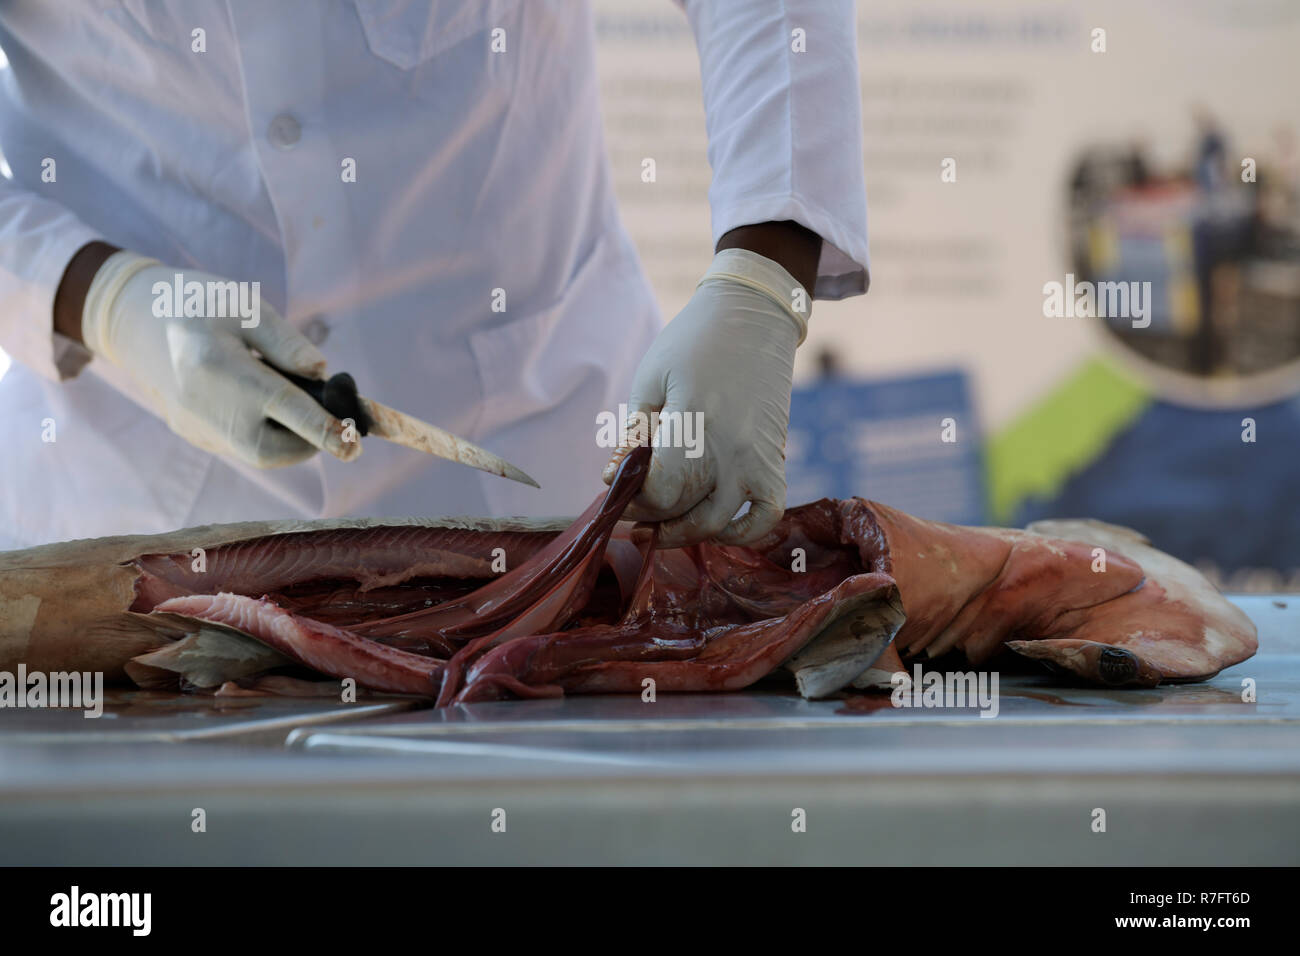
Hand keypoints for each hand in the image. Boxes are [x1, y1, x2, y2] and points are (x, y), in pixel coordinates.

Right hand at [79, 250, 357, 466]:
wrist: (133, 321)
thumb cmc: (197, 304)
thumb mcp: (244, 306)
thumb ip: (287, 343)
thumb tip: (323, 375)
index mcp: (224, 370)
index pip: (286, 408)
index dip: (326, 428)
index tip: (356, 444)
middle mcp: (209, 410)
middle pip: (275, 448)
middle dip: (312, 437)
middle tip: (327, 408)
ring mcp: (199, 429)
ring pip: (261, 454)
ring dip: (292, 438)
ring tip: (293, 399)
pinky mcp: (195, 436)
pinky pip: (243, 447)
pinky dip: (268, 434)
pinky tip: (264, 403)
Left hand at [603, 248, 808, 547]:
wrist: (754, 314)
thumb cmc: (693, 341)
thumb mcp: (651, 378)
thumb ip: (634, 433)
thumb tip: (615, 480)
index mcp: (694, 422)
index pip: (659, 489)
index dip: (630, 498)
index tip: (613, 489)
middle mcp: (730, 448)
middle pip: (682, 510)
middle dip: (648, 516)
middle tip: (628, 510)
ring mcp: (757, 458)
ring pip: (718, 523)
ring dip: (684, 532)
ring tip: (659, 527)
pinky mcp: (775, 459)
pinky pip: (766, 514)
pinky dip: (742, 531)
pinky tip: (714, 526)